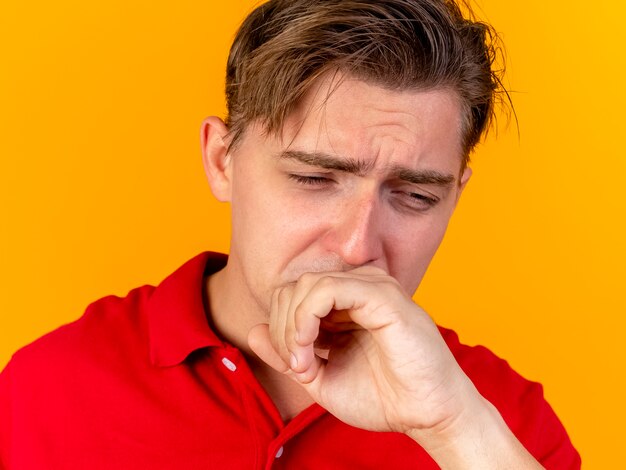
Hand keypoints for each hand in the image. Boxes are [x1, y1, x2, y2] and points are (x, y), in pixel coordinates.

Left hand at [248, 267, 543, 467]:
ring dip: (292, 326)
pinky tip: (311, 345)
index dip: (280, 327)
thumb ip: (288, 354)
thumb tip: (251, 331)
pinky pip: (327, 290)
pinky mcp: (382, 297)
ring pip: (307, 284)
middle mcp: (358, 288)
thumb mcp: (322, 378)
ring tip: (305, 361)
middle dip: (282, 328)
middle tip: (299, 365)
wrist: (426, 415)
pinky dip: (306, 318)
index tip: (296, 366)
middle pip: (294, 286)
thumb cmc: (383, 396)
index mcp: (346, 303)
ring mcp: (372, 288)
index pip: (292, 294)